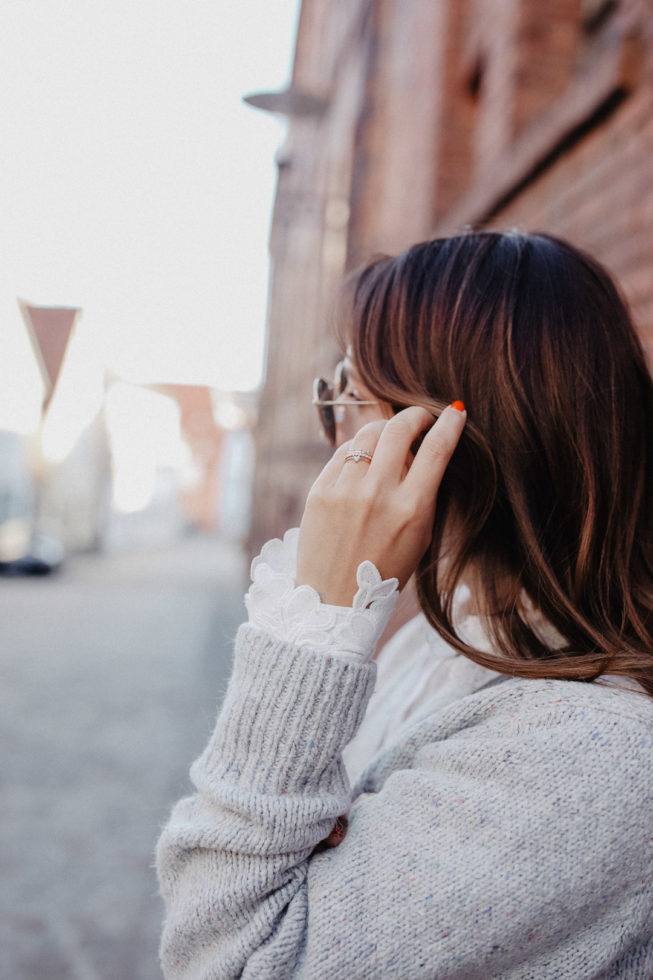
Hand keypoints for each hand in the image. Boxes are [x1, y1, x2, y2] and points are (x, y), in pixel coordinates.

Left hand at [295, 404, 466, 605]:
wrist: (333, 600)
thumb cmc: (384, 572)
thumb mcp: (420, 537)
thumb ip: (424, 494)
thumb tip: (425, 450)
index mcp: (411, 509)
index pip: (437, 449)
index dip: (450, 423)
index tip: (455, 411)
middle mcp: (378, 494)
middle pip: (399, 428)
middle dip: (416, 415)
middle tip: (421, 417)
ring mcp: (345, 490)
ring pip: (368, 433)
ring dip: (385, 428)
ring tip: (391, 437)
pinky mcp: (319, 491)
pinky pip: (343, 453)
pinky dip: (358, 451)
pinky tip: (363, 460)